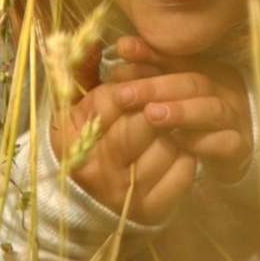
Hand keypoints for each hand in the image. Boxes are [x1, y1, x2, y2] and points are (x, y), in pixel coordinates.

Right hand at [49, 81, 196, 224]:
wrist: (84, 200)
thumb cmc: (86, 141)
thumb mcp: (80, 112)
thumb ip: (101, 86)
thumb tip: (126, 50)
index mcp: (73, 142)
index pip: (114, 100)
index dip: (134, 87)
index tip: (139, 86)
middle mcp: (99, 171)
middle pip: (144, 124)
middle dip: (159, 107)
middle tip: (163, 103)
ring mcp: (126, 195)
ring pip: (168, 146)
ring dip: (174, 132)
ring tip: (167, 128)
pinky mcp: (152, 210)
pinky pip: (183, 170)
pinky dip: (186, 154)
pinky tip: (176, 149)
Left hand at [105, 37, 254, 185]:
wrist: (232, 152)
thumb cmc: (193, 121)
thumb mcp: (170, 94)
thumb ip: (148, 75)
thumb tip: (118, 58)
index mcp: (205, 69)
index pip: (176, 57)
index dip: (149, 53)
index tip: (123, 50)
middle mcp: (222, 89)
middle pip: (192, 83)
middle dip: (156, 87)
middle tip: (124, 94)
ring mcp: (234, 118)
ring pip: (212, 109)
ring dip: (181, 111)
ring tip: (151, 114)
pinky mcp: (241, 147)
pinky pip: (226, 142)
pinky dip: (202, 141)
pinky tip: (178, 141)